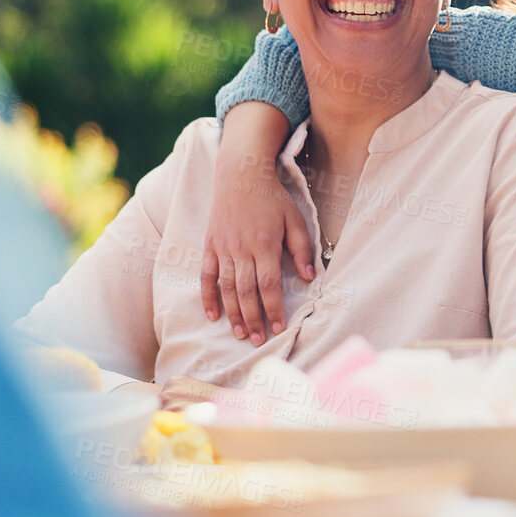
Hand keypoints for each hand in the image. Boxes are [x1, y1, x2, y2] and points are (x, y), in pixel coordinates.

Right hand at [200, 104, 307, 345]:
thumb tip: (309, 276)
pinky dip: (208, 297)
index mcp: (265, 246)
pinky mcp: (210, 246)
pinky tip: (213, 315)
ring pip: (227, 289)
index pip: (269, 286)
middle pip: (247, 293)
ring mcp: (223, 249)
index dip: (274, 309)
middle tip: (258, 341)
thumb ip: (303, 248)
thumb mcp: (296, 219)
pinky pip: (207, 276)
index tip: (280, 328)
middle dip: (253, 319)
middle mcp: (242, 250)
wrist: (241, 175)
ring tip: (240, 335)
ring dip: (233, 314)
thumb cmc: (273, 198)